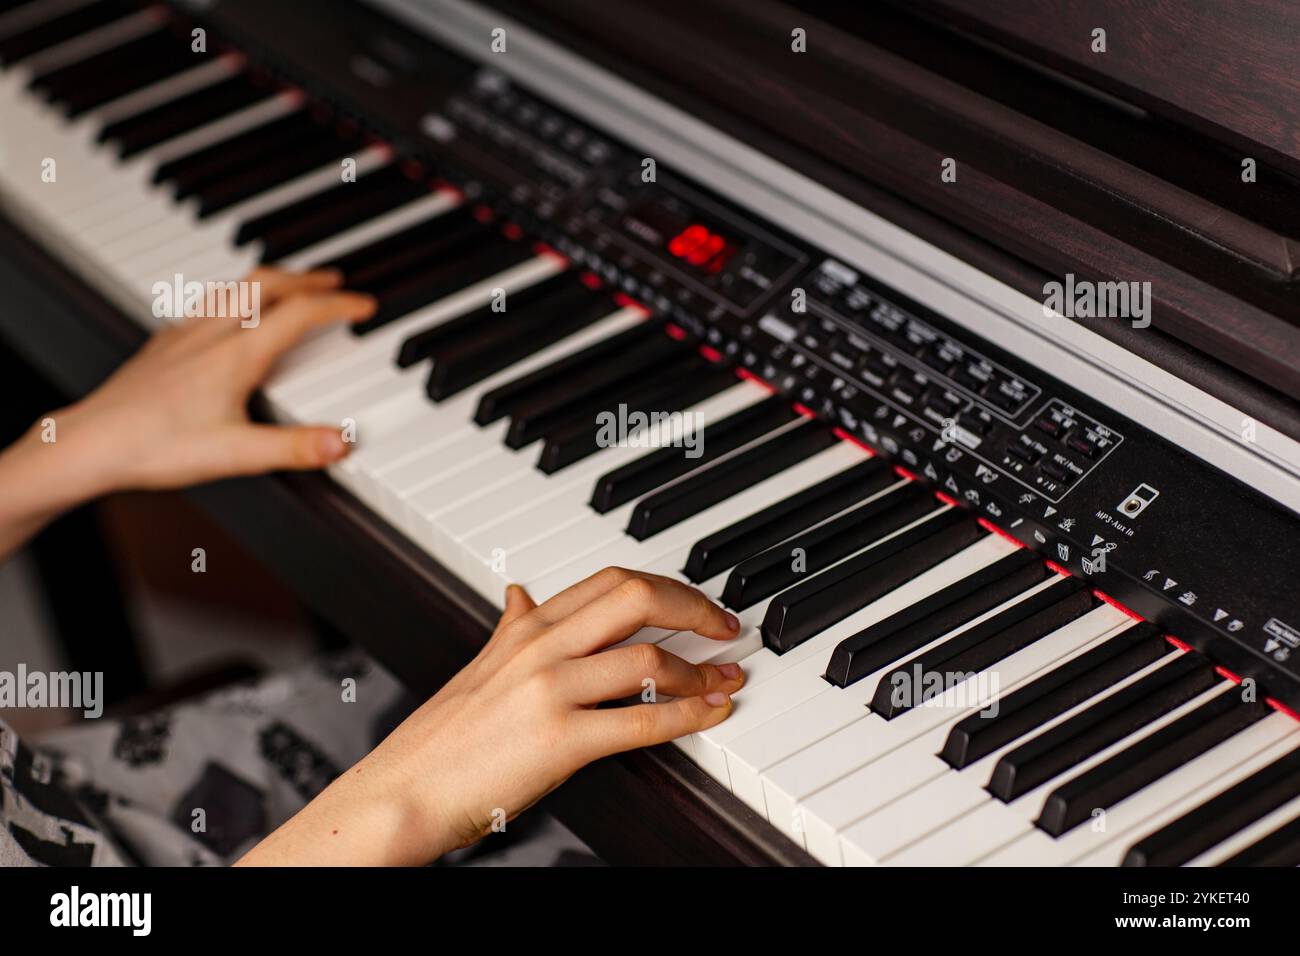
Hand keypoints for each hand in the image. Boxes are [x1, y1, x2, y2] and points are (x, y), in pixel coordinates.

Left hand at [35, 267, 375, 502]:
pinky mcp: (163, 344)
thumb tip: (342, 443)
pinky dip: (234, 294)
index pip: (301, 314)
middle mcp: (212, 334)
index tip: (364, 304)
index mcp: (238, 354)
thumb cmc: (153, 447)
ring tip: (289, 282)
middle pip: (268, 285)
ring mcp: (184, 334)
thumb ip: (294, 447)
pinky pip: (207, 301)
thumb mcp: (236, 455)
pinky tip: (228, 310)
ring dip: (271, 278)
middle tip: (333, 279)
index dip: (339, 305)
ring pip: (235, 286)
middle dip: (307, 278)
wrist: (88, 444)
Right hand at [237, 569, 745, 865]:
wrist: (401, 793)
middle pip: (636, 597)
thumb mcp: (478, 667)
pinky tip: (710, 714)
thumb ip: (510, 627)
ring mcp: (549, 691)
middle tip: (725, 627)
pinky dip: (689, 715)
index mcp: (525, 627)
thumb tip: (521, 593)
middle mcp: (540, 647)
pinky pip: (642, 722)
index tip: (696, 604)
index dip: (666, 586)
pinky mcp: (559, 741)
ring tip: (725, 680)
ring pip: (648, 658)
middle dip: (694, 609)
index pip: (610, 580)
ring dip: (701, 670)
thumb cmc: (440, 740)